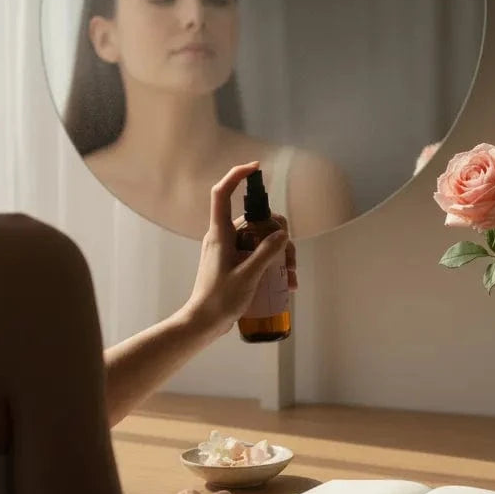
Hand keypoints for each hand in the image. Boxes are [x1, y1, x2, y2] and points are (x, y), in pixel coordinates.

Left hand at [182, 161, 295, 337]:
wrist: (203, 323)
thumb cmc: (219, 300)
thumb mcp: (247, 276)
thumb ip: (266, 252)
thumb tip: (282, 233)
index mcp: (220, 234)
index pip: (222, 194)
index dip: (236, 176)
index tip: (256, 170)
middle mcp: (224, 237)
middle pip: (255, 220)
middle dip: (279, 236)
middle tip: (290, 260)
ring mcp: (230, 250)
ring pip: (260, 239)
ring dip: (280, 254)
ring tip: (290, 278)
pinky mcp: (235, 263)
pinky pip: (257, 254)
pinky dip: (272, 264)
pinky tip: (286, 284)